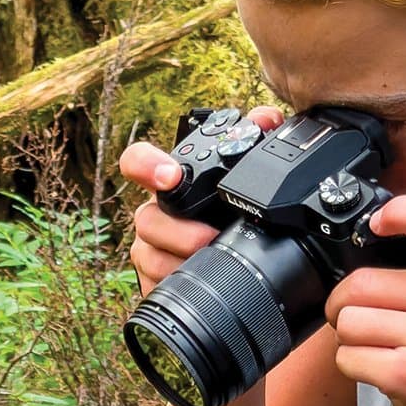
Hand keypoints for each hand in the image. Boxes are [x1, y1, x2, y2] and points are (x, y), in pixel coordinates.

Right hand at [118, 106, 281, 290]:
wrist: (237, 260)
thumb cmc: (229, 210)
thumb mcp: (244, 175)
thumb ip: (256, 139)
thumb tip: (268, 118)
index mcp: (170, 182)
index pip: (138, 162)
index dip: (146, 165)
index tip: (169, 176)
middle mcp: (155, 212)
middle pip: (146, 218)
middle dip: (175, 231)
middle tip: (207, 236)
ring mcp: (151, 247)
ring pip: (147, 255)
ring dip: (177, 261)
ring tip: (208, 264)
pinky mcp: (153, 279)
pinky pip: (151, 285)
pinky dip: (172, 286)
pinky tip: (194, 287)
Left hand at [325, 189, 405, 405]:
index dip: (402, 212)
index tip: (379, 225)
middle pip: (361, 282)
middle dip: (347, 303)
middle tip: (370, 318)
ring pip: (347, 321)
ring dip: (349, 337)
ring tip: (381, 346)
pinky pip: (347, 357)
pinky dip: (353, 365)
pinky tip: (381, 369)